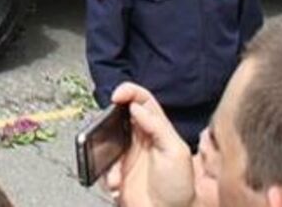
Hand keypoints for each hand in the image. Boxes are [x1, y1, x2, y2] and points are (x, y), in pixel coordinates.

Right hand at [103, 83, 193, 206]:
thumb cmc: (179, 189)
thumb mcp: (176, 153)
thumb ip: (158, 127)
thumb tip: (137, 107)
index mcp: (158, 129)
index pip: (142, 100)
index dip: (129, 92)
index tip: (118, 96)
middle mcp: (141, 138)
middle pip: (120, 114)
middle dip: (110, 117)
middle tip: (107, 124)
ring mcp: (127, 154)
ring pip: (107, 137)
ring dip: (106, 148)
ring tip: (116, 166)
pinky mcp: (117, 170)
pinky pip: (102, 161)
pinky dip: (106, 170)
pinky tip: (117, 181)